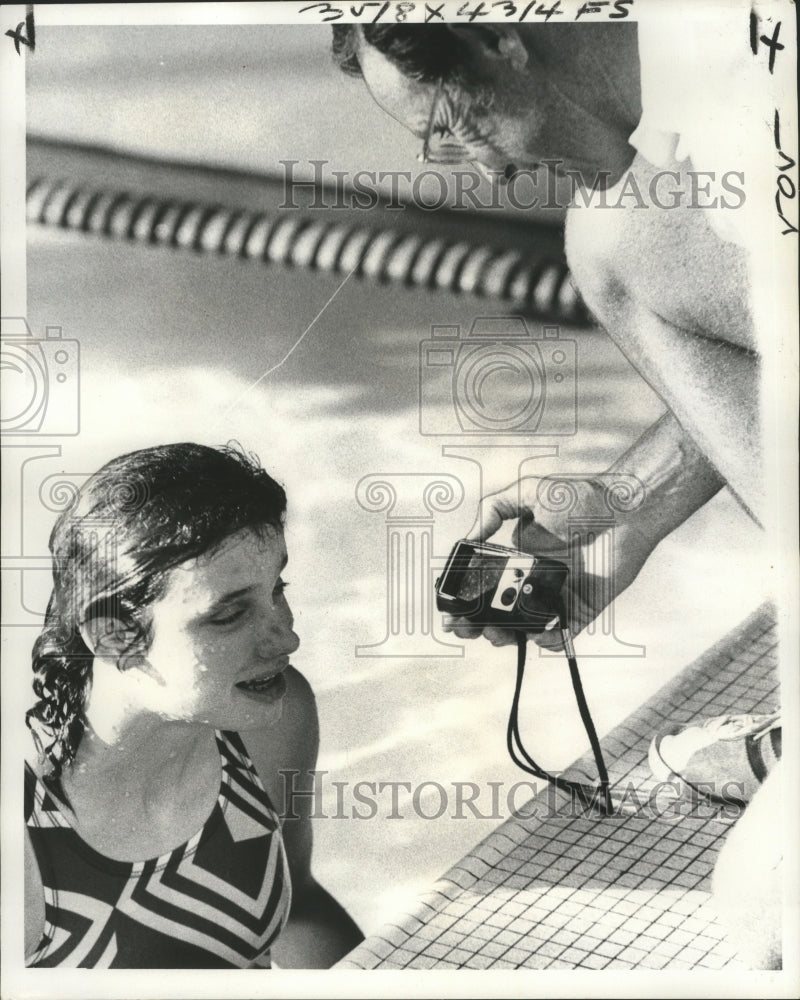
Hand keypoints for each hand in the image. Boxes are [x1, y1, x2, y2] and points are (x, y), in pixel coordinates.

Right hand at [443, 474, 654, 647]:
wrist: (624, 508)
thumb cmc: (580, 496)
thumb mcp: (528, 492)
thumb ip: (494, 509)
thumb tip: (468, 538)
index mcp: (516, 557)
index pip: (483, 585)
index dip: (464, 600)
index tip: (450, 610)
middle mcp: (532, 580)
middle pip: (497, 612)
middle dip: (476, 625)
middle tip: (465, 627)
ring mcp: (555, 596)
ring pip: (523, 627)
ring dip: (504, 636)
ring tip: (495, 633)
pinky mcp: (580, 609)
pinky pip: (560, 634)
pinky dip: (547, 640)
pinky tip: (535, 635)